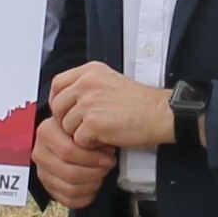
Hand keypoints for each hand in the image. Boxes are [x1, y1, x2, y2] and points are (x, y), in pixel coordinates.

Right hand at [33, 109, 115, 209]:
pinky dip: (86, 196)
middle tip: (107, 166)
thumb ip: (90, 127)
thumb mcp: (85, 120)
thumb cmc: (82, 128)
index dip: (93, 157)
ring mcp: (42, 173)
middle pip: (70, 173)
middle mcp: (40, 153)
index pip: (68, 152)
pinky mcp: (49, 188)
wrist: (71, 135)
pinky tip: (95, 185)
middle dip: (95, 172)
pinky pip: (69, 201)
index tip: (110, 156)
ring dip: (92, 184)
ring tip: (102, 174)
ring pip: (71, 189)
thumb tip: (105, 143)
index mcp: (46, 132)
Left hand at [47, 62, 175, 156]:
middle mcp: (86, 84)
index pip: (57, 84)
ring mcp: (89, 103)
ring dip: (80, 134)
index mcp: (90, 71)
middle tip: (84, 126)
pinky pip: (78, 140)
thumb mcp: (110, 81)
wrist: (160, 114)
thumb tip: (66, 101)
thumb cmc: (140, 103)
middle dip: (68, 120)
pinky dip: (91, 145)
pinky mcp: (93, 124)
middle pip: (58, 106)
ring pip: (66, 126)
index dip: (58, 100)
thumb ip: (87, 86)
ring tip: (100, 132)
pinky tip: (105, 139)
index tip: (64, 110)